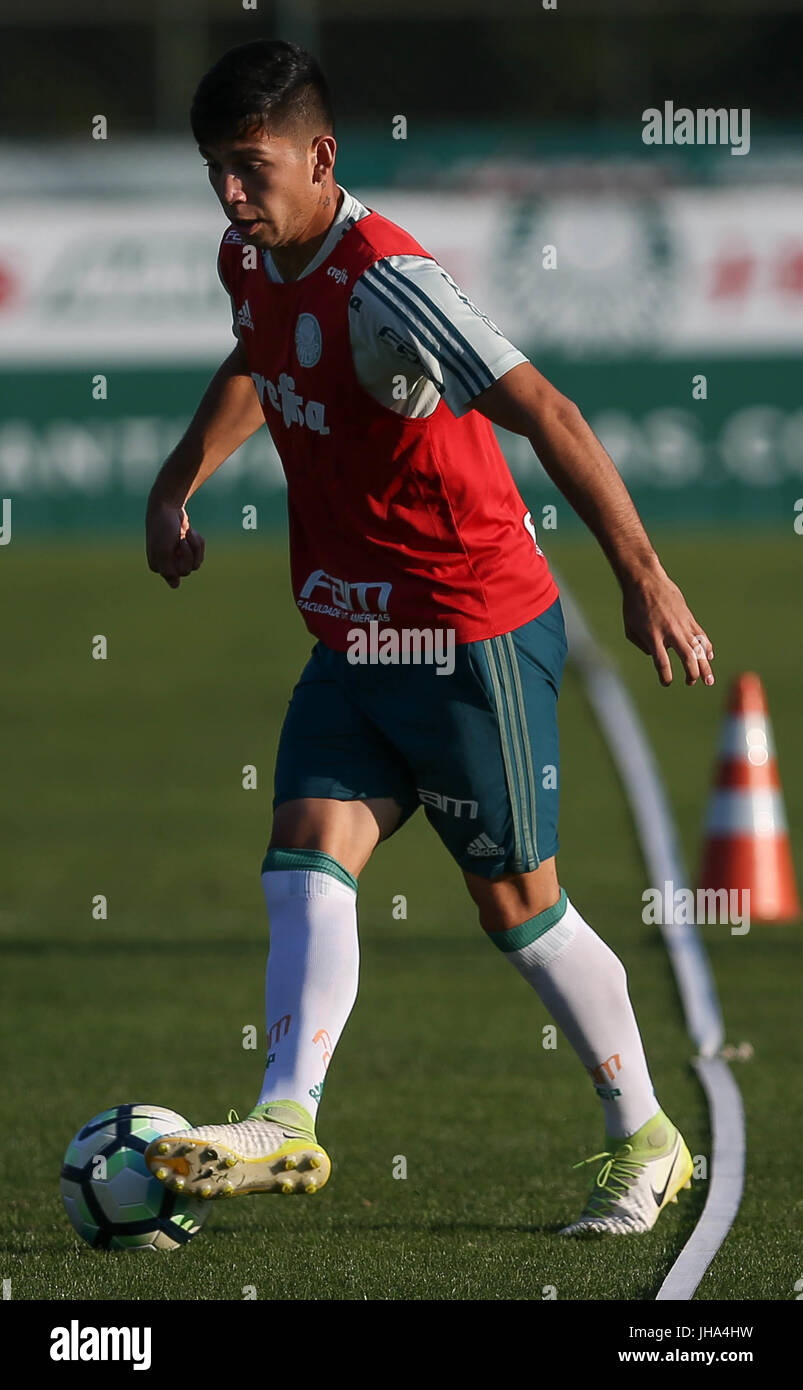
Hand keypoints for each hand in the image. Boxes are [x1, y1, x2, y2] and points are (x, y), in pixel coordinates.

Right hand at [146, 501, 204, 588]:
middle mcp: (166, 563)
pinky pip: (199, 552)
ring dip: (195, 545)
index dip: (182, 562)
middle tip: (181, 539)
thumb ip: (168, 570)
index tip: (176, 549)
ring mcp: (177, 556)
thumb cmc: (163, 528)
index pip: (177, 577)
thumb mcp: (164, 550)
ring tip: (187, 532)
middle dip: (189, 552)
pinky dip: (197, 541)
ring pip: (196, 562)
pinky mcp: (186, 547)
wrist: (166, 505)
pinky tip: (190, 531)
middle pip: (188, 570)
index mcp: (157, 566)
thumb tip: (175, 586)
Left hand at [622, 568, 713, 686]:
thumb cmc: (633, 606)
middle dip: (692, 674)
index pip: (662, 663)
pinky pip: (701, 635)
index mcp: (653, 636)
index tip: (666, 682)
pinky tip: (709, 656)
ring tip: (708, 679)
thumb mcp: (630, 629)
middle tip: (692, 683)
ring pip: (698, 648)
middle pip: (687, 657)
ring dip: (705, 665)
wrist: (646, 580)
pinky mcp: (689, 617)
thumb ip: (642, 645)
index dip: (666, 676)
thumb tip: (655, 655)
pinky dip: (707, 647)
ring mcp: (682, 624)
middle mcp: (670, 631)